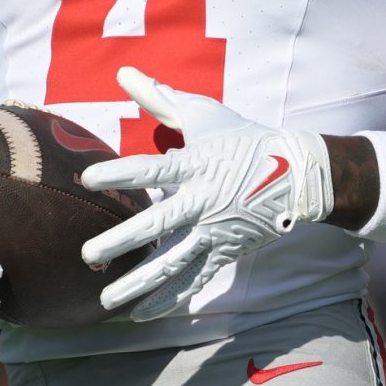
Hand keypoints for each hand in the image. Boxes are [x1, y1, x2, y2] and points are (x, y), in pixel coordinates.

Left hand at [80, 67, 331, 321]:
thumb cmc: (243, 139)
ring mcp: (216, 231)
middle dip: (121, 242)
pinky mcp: (226, 251)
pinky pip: (195, 279)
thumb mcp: (204, 114)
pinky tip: (142, 313)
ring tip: (106, 300)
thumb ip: (160, 98)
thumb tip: (123, 72)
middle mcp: (204, 201)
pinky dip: (170, 299)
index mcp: (197, 164)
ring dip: (138, 283)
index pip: (153, 170)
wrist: (297, 174)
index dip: (122, 174)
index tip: (88, 179)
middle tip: (88, 256)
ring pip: (173, 262)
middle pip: (158, 225)